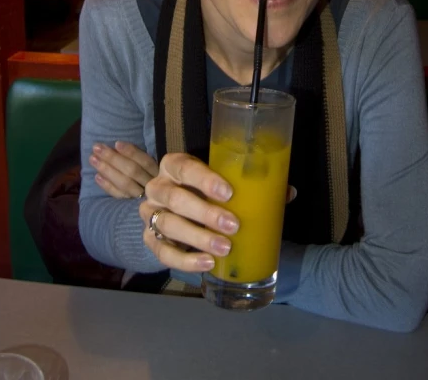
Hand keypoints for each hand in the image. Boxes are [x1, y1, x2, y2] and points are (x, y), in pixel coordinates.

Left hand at [90, 142, 158, 198]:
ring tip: (92, 159)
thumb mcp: (150, 165)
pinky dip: (107, 186)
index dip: (131, 152)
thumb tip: (117, 146)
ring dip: (107, 170)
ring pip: (124, 183)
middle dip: (113, 158)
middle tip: (96, 148)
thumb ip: (138, 157)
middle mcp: (151, 184)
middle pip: (132, 171)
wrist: (157, 204)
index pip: (145, 161)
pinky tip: (97, 176)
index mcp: (159, 171)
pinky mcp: (131, 205)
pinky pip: (119, 196)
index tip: (116, 143)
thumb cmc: (149, 175)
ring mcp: (141, 196)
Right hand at [139, 152, 238, 274]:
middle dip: (205, 213)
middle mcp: (157, 187)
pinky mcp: (149, 238)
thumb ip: (237, 183)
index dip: (205, 180)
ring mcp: (149, 213)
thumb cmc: (203, 188)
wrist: (178, 206)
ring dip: (198, 238)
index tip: (228, 194)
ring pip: (168, 225)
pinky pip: (163, 252)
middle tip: (233, 225)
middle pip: (175, 199)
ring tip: (224, 248)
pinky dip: (186, 260)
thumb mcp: (215, 178)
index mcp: (172, 165)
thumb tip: (279, 192)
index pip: (185, 168)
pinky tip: (207, 262)